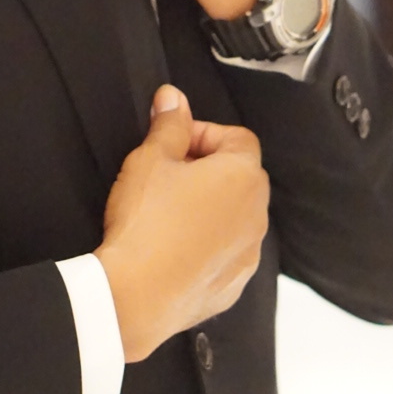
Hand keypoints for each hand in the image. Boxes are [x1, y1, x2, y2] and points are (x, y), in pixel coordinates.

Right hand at [95, 85, 269, 361]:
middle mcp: (257, 215)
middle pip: (239, 176)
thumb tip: (173, 97)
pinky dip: (206, 246)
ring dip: (208, 208)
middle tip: (165, 175)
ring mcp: (248, 255)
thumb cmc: (146, 221)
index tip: (172, 145)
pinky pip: (225, 254)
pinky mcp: (233, 287)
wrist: (135, 296)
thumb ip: (168, 124)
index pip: (237, 137)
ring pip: (233, 217)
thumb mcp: (150, 158)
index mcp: (244, 176)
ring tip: (166, 213)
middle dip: (206, 169)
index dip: (203, 134)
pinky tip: (172, 248)